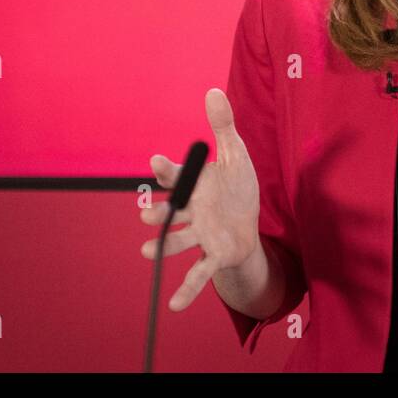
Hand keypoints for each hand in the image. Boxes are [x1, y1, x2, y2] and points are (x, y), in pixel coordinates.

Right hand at [139, 88, 262, 310]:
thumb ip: (223, 125)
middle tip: (147, 213)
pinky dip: (185, 290)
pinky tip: (174, 307)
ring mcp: (199, 234)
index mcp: (195, 186)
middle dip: (157, 212)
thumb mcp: (234, 154)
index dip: (167, 170)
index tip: (158, 161)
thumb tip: (212, 90)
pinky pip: (197, 274)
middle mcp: (191, 211)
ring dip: (161, 247)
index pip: (176, 177)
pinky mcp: (213, 255)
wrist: (250, 221)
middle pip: (169, 211)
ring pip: (177, 241)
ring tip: (148, 251)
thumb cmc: (237, 187)